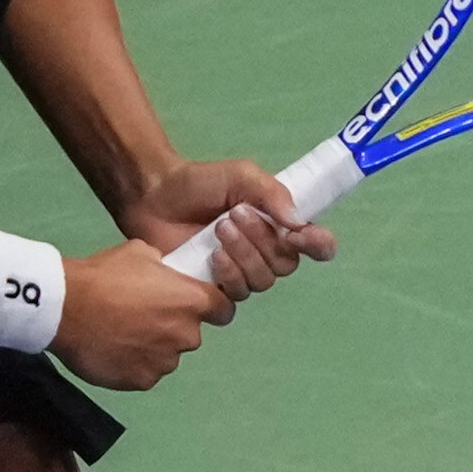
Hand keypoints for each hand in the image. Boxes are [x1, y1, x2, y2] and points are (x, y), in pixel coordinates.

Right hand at [52, 238, 228, 389]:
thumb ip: (164, 267)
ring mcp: (165, 361)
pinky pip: (146, 372)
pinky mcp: (143, 380)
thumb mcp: (139, 253)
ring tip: (121, 332)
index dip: (212, 308)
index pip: (223, 310)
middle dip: (171, 327)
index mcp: (191, 301)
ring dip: (152, 347)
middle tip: (140, 316)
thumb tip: (166, 271)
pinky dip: (133, 364)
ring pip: (167, 355)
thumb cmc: (100, 277)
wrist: (63, 307)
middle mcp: (186, 335)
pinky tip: (113, 348)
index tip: (199, 308)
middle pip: (189, 334)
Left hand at [120, 157, 335, 298]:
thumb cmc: (199, 183)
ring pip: (262, 280)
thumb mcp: (241, 175)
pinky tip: (212, 255)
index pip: (317, 246)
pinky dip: (229, 274)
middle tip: (234, 214)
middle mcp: (266, 253)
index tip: (299, 235)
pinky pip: (237, 296)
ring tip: (219, 229)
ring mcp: (242, 272)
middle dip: (262, 240)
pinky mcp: (216, 288)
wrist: (154, 195)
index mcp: (280, 227)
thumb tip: (297, 223)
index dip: (318, 245)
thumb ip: (273, 193)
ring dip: (243, 254)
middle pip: (286, 265)